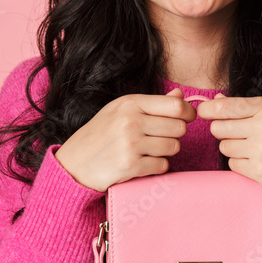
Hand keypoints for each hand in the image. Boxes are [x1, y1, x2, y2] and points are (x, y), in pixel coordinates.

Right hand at [53, 87, 195, 192]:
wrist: (74, 164)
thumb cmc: (100, 135)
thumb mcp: (121, 111)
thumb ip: (152, 103)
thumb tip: (180, 96)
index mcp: (130, 103)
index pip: (176, 105)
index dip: (188, 113)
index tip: (186, 118)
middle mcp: (130, 121)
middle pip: (179, 127)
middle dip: (175, 134)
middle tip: (160, 137)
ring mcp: (130, 144)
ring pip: (174, 147)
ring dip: (166, 151)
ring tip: (149, 150)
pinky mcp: (130, 166)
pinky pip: (162, 165)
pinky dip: (157, 166)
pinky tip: (143, 163)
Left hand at [195, 94, 261, 198]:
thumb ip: (248, 107)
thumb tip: (216, 101)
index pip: (225, 106)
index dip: (208, 109)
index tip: (203, 111)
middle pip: (218, 128)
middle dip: (223, 132)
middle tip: (239, 135)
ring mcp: (261, 149)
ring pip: (224, 147)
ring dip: (233, 149)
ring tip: (254, 149)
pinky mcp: (259, 170)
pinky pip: (232, 164)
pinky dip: (241, 164)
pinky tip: (257, 162)